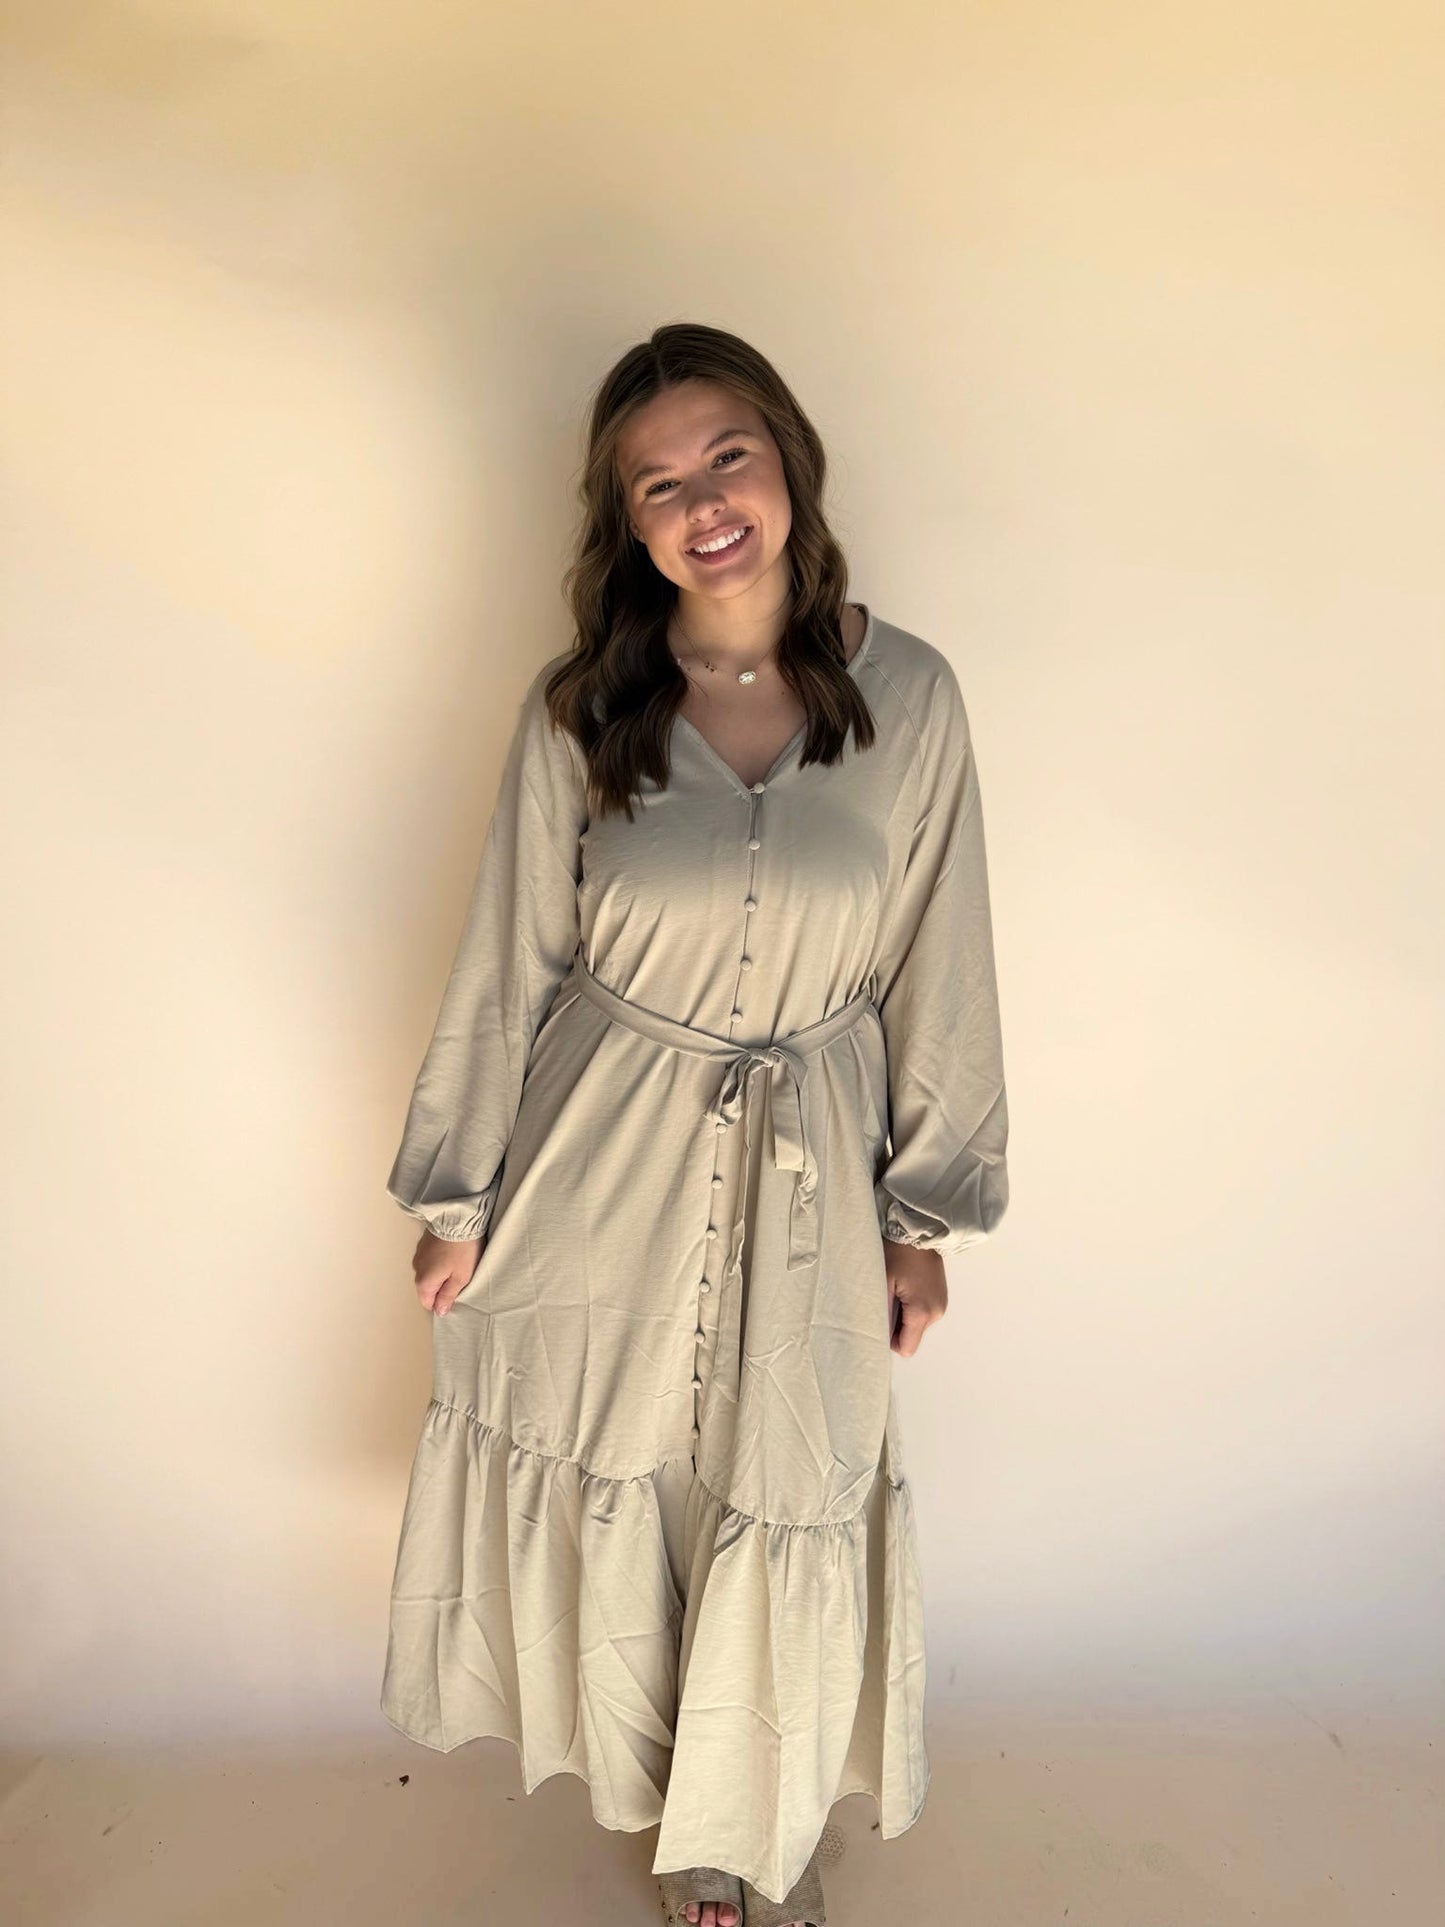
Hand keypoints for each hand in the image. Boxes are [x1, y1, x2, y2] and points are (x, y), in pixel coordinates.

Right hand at [409, 1228, 483, 1316]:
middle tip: (460, 1276)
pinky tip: (451, 1252)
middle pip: (428, 1287)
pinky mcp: (423, 1243)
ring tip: (457, 1262)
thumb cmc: (462, 1250)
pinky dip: (438, 1259)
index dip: (441, 1302)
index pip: (428, 1302)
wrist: (458, 1218)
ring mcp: (418, 1255)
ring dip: (440, 1271)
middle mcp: (416, 1269)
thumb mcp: (461, 1277)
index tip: (456, 1293)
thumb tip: (440, 1311)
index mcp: (424, 1282)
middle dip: (442, 1286)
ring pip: (428, 1272)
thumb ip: (448, 1296)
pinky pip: (429, 1259)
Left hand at [883, 1239, 947, 1356]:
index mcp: (922, 1312)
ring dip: (903, 1314)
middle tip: (886, 1298)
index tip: (879, 1319)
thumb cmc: (898, 1251)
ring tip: (896, 1288)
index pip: (906, 1348)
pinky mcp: (940, 1297)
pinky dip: (911, 1306)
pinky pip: (922, 1313)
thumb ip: (879, 1312)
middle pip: (910, 1336)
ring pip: (916, 1325)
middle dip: (895, 1325)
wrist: (919, 1229)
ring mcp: (941, 1305)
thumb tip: (874, 1335)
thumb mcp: (883, 1282)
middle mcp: (936, 1312)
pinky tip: (906, 1286)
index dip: (889, 1340)